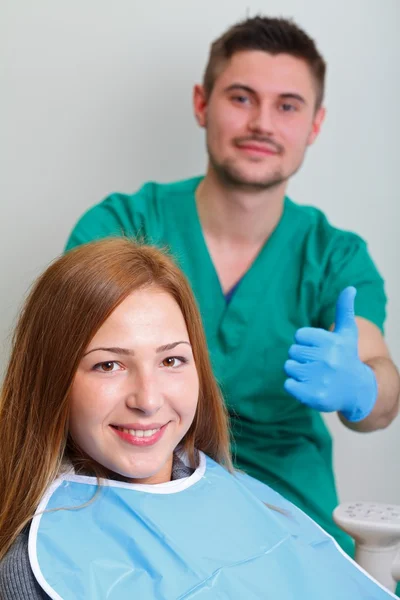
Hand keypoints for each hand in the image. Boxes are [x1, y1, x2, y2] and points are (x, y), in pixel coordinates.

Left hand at [284, 287, 376, 421]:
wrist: (357, 390)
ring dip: (298, 371)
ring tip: (315, 375)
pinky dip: (294, 386)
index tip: (319, 349)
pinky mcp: (314, 396)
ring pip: (289, 366)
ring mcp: (320, 378)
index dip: (306, 342)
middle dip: (302, 357)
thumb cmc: (347, 357)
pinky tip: (309, 386)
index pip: (299, 335)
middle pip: (293, 351)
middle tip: (318, 364)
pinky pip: (288, 384)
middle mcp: (327, 359)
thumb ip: (344, 310)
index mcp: (331, 342)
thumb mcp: (347, 333)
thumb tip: (350, 288)